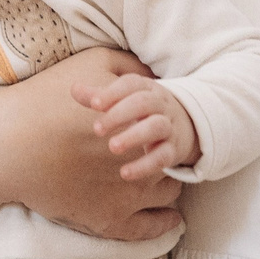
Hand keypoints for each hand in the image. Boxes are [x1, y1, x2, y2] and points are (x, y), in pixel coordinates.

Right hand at [0, 48, 182, 242]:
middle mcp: (144, 163)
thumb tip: (155, 76)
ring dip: (166, 183)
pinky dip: (163, 223)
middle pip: (171, 159)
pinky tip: (170, 218)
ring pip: (168, 195)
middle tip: (153, 147)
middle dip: (165, 152)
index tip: (155, 123)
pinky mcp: (108, 221)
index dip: (163, 124)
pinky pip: (147, 230)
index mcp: (143, 127)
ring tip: (158, 177)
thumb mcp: (92, 63)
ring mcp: (128, 197)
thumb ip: (130, 68)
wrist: (8, 142)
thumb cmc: (47, 99)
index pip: (170, 128)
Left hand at [74, 71, 200, 180]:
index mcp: (145, 87)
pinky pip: (163, 157)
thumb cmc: (142, 109)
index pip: (130, 84)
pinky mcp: (174, 149)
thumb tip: (74, 89)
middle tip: (96, 129)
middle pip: (143, 103)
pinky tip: (125, 173)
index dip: (112, 93)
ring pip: (156, 127)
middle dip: (120, 114)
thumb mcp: (124, 98)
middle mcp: (160, 104)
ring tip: (112, 148)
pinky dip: (145, 166)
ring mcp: (169, 126)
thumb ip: (99, 96)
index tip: (94, 104)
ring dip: (134, 136)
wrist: (185, 124)